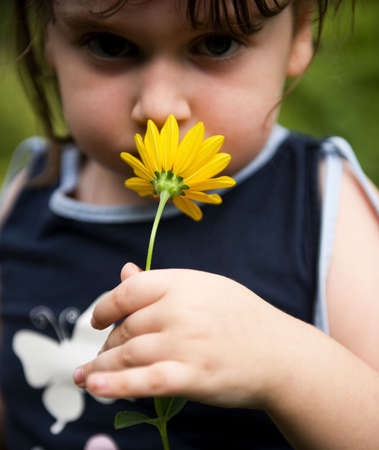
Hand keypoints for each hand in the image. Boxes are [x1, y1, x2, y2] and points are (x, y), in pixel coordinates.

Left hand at [74, 263, 297, 408]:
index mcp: (182, 283)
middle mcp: (180, 310)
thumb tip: (124, 271)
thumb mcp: (203, 288)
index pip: (129, 291)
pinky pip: (145, 381)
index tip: (98, 321)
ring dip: (102, 367)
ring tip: (86, 376)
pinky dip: (116, 385)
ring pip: (129, 355)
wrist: (280, 352)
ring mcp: (186, 344)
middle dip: (109, 345)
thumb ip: (161, 283)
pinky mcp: (193, 376)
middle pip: (127, 328)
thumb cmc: (240, 316)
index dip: (105, 307)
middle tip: (103, 355)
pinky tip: (95, 387)